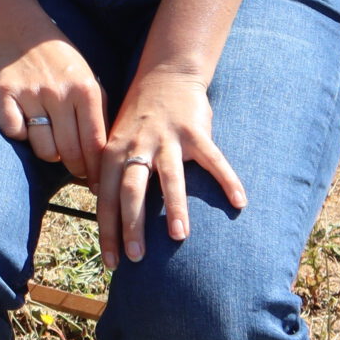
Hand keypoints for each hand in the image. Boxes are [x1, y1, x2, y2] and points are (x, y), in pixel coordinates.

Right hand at [0, 26, 103, 181]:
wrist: (25, 33)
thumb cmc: (64, 64)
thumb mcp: (90, 82)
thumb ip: (99, 116)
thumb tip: (106, 159)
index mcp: (86, 90)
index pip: (94, 142)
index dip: (96, 169)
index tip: (97, 183)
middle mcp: (59, 93)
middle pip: (69, 151)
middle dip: (76, 168)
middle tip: (76, 170)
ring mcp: (30, 93)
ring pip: (43, 148)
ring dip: (49, 153)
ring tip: (52, 143)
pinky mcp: (5, 93)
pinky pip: (14, 132)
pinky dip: (20, 135)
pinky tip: (27, 125)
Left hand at [98, 68, 245, 265]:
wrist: (165, 75)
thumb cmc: (138, 115)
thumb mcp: (115, 140)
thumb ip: (108, 171)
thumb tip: (99, 205)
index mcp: (114, 153)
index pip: (106, 198)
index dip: (108, 231)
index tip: (112, 263)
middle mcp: (138, 147)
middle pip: (131, 190)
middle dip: (133, 225)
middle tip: (137, 257)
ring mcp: (167, 139)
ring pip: (169, 177)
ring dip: (174, 207)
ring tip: (179, 236)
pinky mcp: (195, 132)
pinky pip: (214, 159)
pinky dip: (227, 180)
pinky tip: (239, 202)